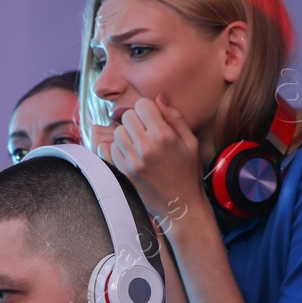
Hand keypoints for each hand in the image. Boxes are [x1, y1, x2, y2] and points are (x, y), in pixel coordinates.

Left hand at [101, 97, 206, 224]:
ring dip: (127, 134)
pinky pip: (110, 150)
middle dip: (137, 120)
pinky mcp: (123, 173)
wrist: (180, 205)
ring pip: (117, 132)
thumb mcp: (191, 142)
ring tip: (139, 143)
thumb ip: (174, 117)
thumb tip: (159, 97)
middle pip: (128, 116)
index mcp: (164, 136)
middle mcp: (146, 147)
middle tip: (147, 131)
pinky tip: (132, 154)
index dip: (148, 109)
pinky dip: (119, 149)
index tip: (153, 118)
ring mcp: (132, 161)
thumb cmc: (188, 173)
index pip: (142, 105)